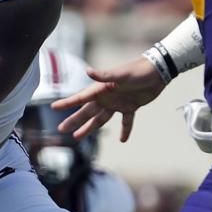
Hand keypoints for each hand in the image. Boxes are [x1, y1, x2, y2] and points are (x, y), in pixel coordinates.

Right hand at [51, 55, 166, 141]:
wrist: (158, 72)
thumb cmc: (138, 71)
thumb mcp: (121, 75)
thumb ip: (104, 75)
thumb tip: (88, 72)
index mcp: (101, 89)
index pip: (81, 98)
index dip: (67, 103)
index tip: (53, 106)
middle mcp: (107, 97)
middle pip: (87, 112)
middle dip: (74, 121)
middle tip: (62, 129)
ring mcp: (118, 103)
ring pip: (101, 119)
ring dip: (90, 128)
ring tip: (78, 137)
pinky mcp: (130, 107)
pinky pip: (126, 121)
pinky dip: (125, 130)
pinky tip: (122, 140)